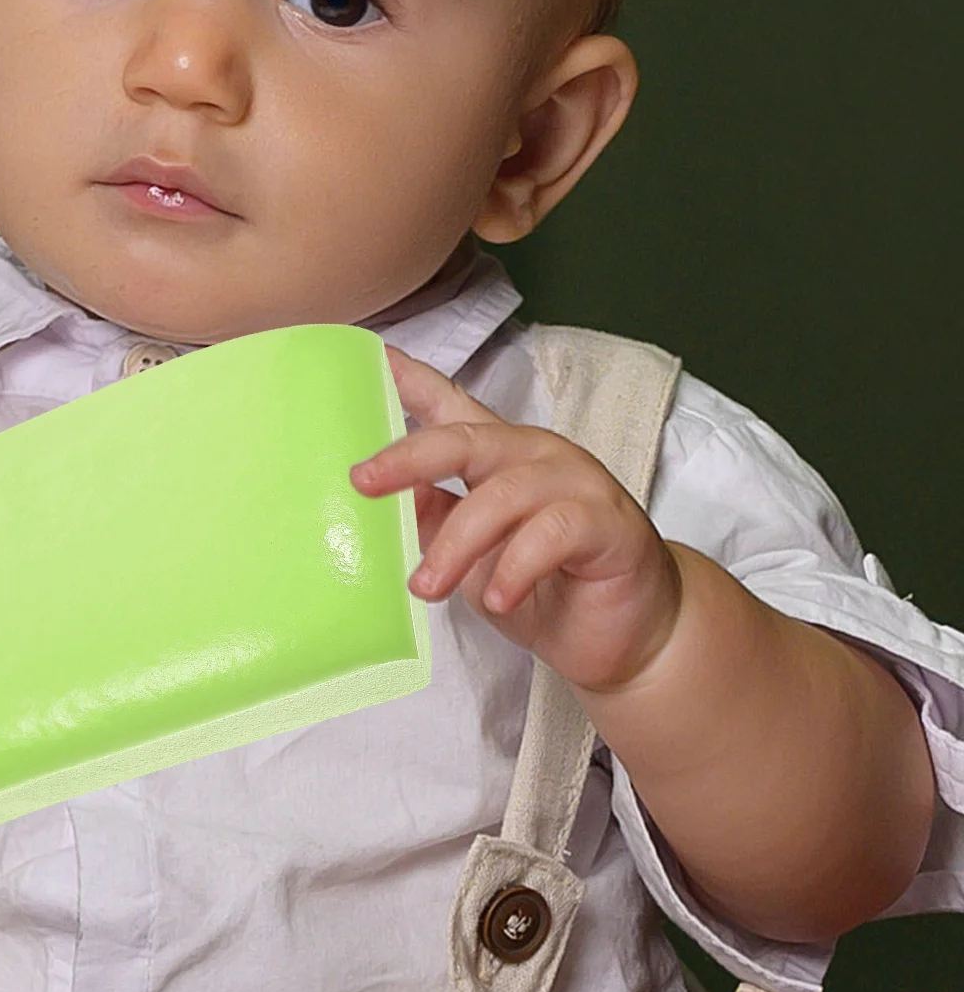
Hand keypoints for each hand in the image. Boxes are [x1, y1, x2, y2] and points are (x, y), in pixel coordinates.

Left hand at [349, 343, 682, 692]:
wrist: (629, 635)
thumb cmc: (545, 589)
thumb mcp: (472, 559)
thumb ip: (435, 520)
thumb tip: (380, 499)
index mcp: (499, 456)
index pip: (450, 406)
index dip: (411, 379)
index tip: (373, 356)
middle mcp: (536, 456)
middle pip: (466, 438)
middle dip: (409, 457)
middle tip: (364, 482)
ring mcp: (577, 483)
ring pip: (503, 493)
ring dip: (457, 543)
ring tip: (428, 587)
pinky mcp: (610, 522)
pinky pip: (552, 531)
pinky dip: (516, 566)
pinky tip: (498, 598)